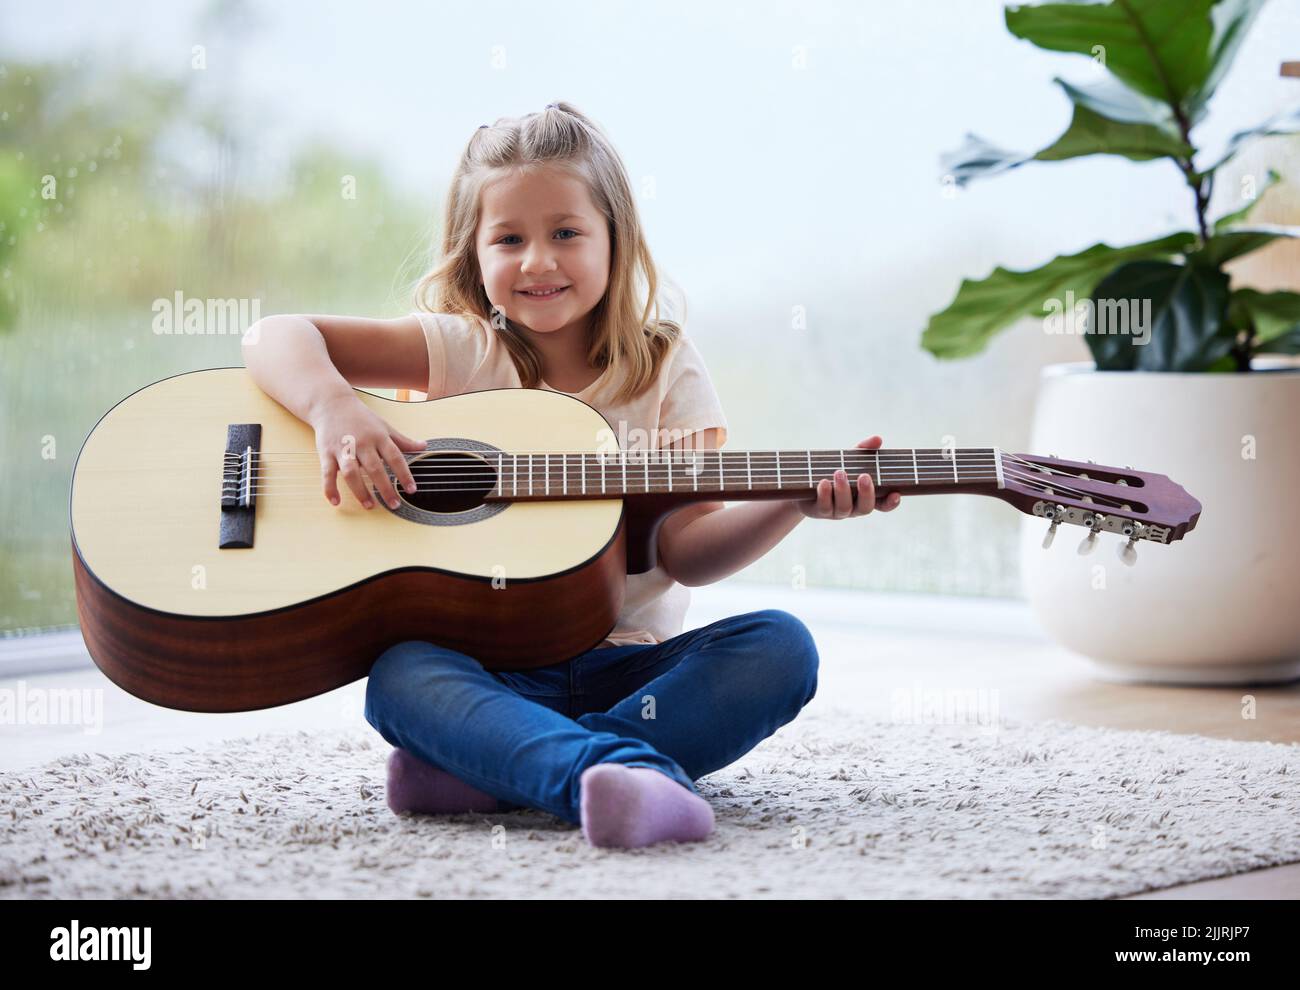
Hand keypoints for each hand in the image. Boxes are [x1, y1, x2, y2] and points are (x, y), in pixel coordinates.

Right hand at [312, 394, 424, 508]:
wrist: (332, 404)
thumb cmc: (361, 417)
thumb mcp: (384, 426)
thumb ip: (402, 440)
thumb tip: (424, 446)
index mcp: (378, 437)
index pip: (395, 457)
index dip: (404, 474)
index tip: (411, 490)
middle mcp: (361, 443)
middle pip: (375, 468)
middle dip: (385, 488)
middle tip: (394, 505)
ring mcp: (343, 449)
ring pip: (351, 473)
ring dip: (360, 491)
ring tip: (370, 506)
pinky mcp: (326, 453)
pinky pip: (328, 473)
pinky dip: (330, 488)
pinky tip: (336, 502)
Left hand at [795, 435, 901, 519]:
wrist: (806, 480)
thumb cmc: (834, 469)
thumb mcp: (850, 458)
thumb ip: (864, 449)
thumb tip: (877, 439)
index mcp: (865, 496)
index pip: (883, 504)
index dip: (891, 503)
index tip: (896, 494)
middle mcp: (854, 507)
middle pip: (865, 508)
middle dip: (866, 493)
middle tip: (864, 477)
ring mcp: (836, 511)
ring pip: (844, 508)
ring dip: (843, 490)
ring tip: (840, 472)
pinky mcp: (819, 511)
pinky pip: (824, 506)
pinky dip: (825, 494)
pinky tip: (824, 482)